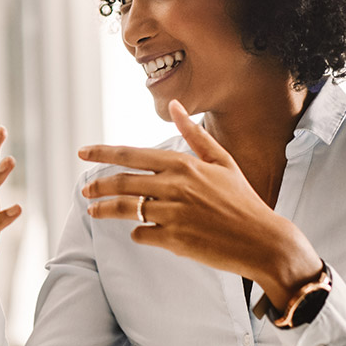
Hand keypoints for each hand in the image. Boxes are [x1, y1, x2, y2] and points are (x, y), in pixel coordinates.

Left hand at [79, 100, 320, 299]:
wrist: (263, 240)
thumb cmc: (242, 199)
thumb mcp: (222, 161)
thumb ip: (194, 134)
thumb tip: (175, 104)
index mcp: (184, 164)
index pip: (131, 154)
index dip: (102, 153)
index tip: (82, 152)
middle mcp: (175, 186)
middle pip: (122, 182)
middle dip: (98, 186)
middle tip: (86, 191)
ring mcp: (173, 214)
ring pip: (125, 209)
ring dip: (105, 210)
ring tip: (94, 211)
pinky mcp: (174, 239)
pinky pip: (142, 234)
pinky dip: (137, 233)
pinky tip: (140, 232)